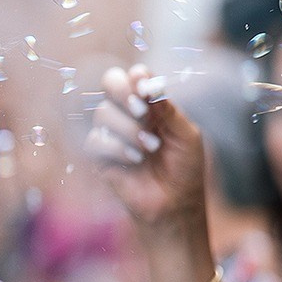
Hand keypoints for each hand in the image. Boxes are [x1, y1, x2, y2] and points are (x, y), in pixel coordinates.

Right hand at [86, 64, 207, 234]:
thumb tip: (147, 83)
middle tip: (141, 110)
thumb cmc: (185, 170)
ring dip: (129, 130)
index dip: (136, 76)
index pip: (134, 77)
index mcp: (150, 105)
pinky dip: (117, 148)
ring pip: (103, 113)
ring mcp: (112, 134)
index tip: (145, 87)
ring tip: (150, 148)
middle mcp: (128, 114)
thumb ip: (168, 109)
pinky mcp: (99, 156)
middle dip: (122, 92)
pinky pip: (95, 140)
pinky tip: (134, 161)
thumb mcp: (186, 135)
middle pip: (110, 83)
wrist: (174, 205)